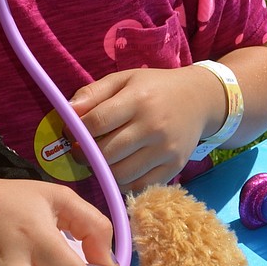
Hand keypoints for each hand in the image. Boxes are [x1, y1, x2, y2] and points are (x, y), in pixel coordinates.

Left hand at [68, 67, 224, 191]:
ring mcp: (165, 150)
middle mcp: (153, 126)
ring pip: (120, 173)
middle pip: (106, 152)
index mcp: (138, 99)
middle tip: (82, 149)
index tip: (70, 132)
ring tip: (100, 159)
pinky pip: (139, 185)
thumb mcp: (123, 79)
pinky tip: (120, 168)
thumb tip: (67, 111)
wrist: (199, 99)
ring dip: (103, 170)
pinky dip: (123, 182)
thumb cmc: (154, 88)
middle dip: (86, 154)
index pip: (96, 122)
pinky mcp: (174, 167)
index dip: (76, 131)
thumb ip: (93, 93)